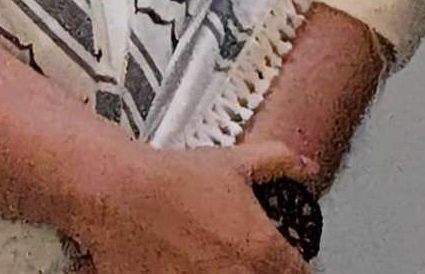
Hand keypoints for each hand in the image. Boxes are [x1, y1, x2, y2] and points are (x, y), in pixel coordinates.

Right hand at [68, 141, 313, 273]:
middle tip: (246, 262)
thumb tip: (306, 167)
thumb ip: (279, 162)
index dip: (292, 268)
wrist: (118, 195)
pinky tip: (188, 270)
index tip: (282, 262)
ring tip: (212, 264)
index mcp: (263, 252)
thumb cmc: (173, 180)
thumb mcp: (235, 162)